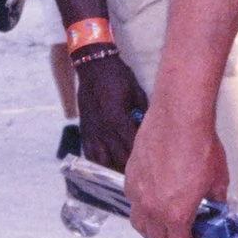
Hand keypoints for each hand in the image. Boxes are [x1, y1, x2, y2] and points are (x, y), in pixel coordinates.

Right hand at [75, 53, 146, 171]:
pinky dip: (98, 162)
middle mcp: (104, 129)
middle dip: (131, 167)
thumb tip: (152, 129)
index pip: (133, 148)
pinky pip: (89, 153)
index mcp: (118, 120)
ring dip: (113, 167)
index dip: (143, 159)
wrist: (94, 66)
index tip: (153, 164)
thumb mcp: (138, 92)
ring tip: (124, 170)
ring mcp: (92, 131)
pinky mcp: (84, 130)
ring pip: (101, 161)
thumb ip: (143, 113)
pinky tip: (108, 163)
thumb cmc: (119, 77)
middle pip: (118, 159)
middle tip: (143, 170)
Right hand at [123, 99, 230, 237]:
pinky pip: (133, 200)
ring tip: (167, 220)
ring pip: (140, 224)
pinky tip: (156, 195)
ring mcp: (138, 191)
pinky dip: (143, 205)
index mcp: (175, 213)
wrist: (179, 116)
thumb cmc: (199, 143)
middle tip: (184, 234)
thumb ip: (216, 199)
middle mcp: (152, 207)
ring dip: (153, 228)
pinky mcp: (130, 175)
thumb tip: (217, 205)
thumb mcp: (218, 178)